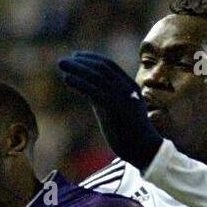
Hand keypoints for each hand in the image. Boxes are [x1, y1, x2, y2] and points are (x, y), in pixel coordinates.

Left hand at [57, 51, 162, 171]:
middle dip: (81, 62)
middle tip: (63, 60)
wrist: (144, 150)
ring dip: (77, 69)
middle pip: (101, 68)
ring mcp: (121, 97)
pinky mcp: (114, 108)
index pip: (110, 66)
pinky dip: (79, 82)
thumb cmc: (132, 135)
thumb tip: (89, 91)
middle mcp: (126, 88)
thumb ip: (108, 99)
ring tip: (61, 65)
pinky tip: (67, 78)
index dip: (92, 59)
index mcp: (130, 87)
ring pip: (96, 77)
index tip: (77, 57)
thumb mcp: (121, 111)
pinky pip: (93, 91)